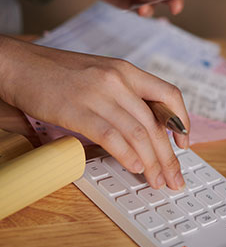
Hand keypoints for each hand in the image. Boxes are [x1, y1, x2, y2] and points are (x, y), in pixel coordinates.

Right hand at [0, 36, 188, 189]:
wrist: (21, 65)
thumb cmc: (57, 74)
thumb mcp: (99, 76)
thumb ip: (121, 97)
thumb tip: (139, 131)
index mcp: (125, 70)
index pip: (168, 94)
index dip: (182, 120)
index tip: (184, 143)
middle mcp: (117, 79)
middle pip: (155, 122)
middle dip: (169, 155)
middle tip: (175, 178)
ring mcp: (99, 93)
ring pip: (138, 132)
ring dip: (151, 162)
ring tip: (157, 180)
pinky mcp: (78, 110)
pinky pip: (112, 135)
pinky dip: (127, 154)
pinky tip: (134, 167)